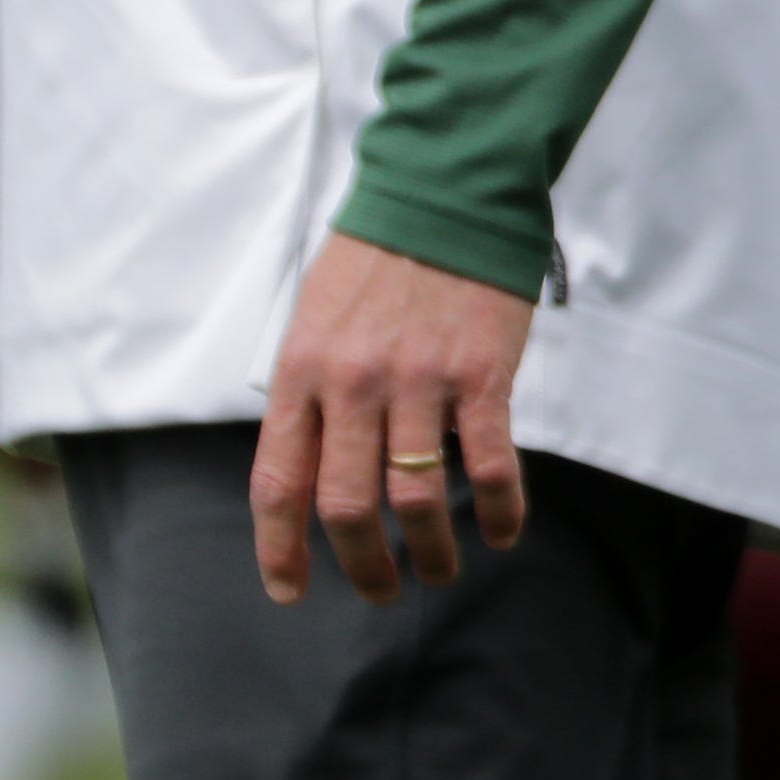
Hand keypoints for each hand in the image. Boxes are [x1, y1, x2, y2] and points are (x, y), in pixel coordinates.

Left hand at [251, 233, 533, 607]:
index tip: (291, 592)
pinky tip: (500, 530)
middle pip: (345, 506)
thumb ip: (312, 387)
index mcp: (305, 371)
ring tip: (441, 569)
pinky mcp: (482, 373)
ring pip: (415, 497)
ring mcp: (420, 381)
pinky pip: (488, 463)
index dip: (279, 551)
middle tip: (381, 589)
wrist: (449, 188)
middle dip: (363, 565)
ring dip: (430, 550)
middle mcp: (355, 384)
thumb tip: (311, 459)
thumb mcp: (317, 314)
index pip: (279, 483)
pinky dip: (497, 509)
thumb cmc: (378, 251)